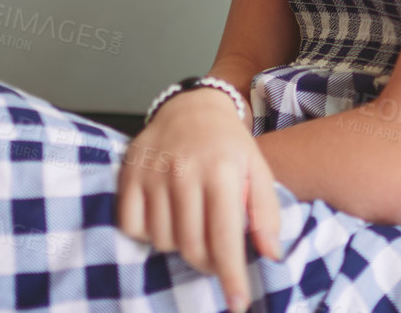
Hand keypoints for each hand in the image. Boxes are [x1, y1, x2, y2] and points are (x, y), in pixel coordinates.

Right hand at [116, 88, 281, 312]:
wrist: (191, 107)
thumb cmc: (229, 145)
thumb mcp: (258, 170)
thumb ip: (266, 213)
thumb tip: (271, 256)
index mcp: (223, 171)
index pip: (226, 237)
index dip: (231, 275)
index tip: (237, 303)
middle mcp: (185, 172)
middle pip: (192, 246)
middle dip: (208, 263)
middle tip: (217, 255)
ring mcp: (153, 174)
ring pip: (162, 241)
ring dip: (179, 245)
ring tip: (193, 224)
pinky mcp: (129, 176)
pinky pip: (133, 227)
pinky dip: (148, 233)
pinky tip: (165, 217)